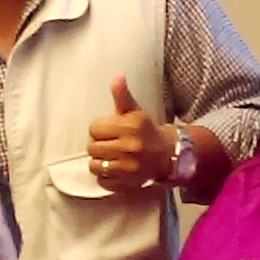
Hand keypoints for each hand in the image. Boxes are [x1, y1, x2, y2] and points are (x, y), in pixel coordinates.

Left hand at [86, 76, 177, 195]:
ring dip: (99, 162)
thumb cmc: (145, 130)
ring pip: (95, 165)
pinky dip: (105, 176)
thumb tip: (117, 76)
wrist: (166, 154)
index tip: (108, 131)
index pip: (94, 128)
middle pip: (92, 147)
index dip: (99, 129)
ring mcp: (128, 167)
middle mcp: (129, 147)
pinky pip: (102, 181)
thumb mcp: (134, 111)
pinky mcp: (127, 183)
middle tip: (109, 144)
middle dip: (98, 145)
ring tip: (110, 157)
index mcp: (129, 127)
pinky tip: (114, 169)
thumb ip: (122, 95)